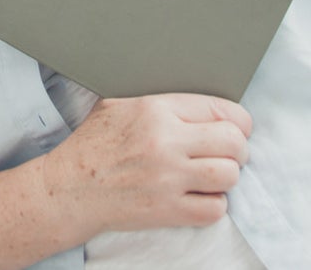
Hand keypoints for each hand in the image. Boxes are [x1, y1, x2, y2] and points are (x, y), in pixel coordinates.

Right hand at [41, 94, 250, 237]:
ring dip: (228, 176)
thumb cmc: (94, 143)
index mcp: (156, 109)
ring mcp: (168, 179)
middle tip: (230, 152)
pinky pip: (214, 209)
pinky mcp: (167, 211)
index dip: (238, 120)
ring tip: (215, 174)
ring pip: (229, 175)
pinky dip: (215, 204)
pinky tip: (201, 196)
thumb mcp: (119, 103)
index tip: (238, 128)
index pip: (221, 109)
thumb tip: (195, 100)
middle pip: (233, 142)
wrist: (71, 187)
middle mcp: (166, 142)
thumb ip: (159, 99)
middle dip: (239, 148)